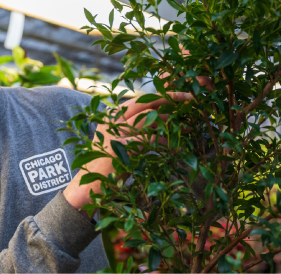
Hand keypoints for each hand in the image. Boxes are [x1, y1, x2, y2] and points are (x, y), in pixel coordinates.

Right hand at [63, 92, 193, 218]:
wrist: (90, 186)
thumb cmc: (108, 166)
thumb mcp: (119, 141)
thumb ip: (134, 128)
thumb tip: (162, 118)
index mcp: (110, 115)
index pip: (139, 100)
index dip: (161, 95)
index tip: (179, 95)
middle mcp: (111, 120)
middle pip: (144, 102)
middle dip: (170, 97)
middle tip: (190, 99)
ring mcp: (115, 132)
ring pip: (149, 118)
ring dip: (172, 120)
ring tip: (189, 125)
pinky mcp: (122, 146)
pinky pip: (150, 137)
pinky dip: (165, 140)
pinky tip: (176, 145)